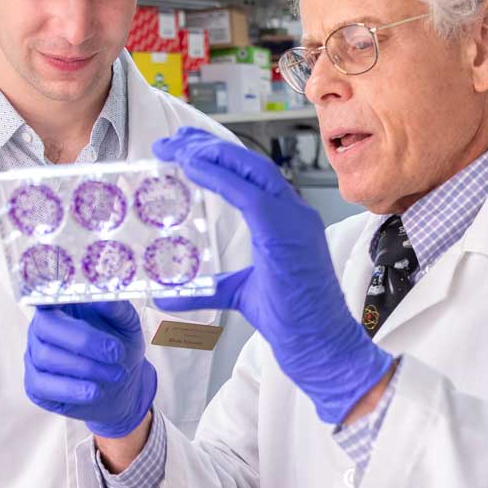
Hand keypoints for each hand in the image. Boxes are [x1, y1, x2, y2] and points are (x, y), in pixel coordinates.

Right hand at [24, 301, 157, 438]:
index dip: (52, 296)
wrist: (122, 387)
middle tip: (116, 353)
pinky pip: (43, 386)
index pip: (45, 294)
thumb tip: (104, 299)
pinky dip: (72, 389)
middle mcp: (41, 329)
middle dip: (83, 340)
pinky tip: (95, 391)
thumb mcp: (127, 326)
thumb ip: (117, 309)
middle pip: (46, 327)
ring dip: (86, 367)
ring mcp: (34, 357)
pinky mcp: (35, 386)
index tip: (72, 301)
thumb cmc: (120, 349)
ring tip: (117, 374)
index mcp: (59, 306)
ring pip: (47, 357)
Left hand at [152, 128, 391, 424]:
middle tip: (169, 142)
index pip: (248, 176)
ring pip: (251, 169)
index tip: (181, 150)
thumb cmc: (293, 320)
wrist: (321, 346)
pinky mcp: (288, 234)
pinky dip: (221, 176)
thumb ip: (207, 288)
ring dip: (211, 154)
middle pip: (248, 164)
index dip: (215, 157)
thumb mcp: (239, 294)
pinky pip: (251, 195)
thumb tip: (165, 295)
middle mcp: (293, 212)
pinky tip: (193, 167)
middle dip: (207, 147)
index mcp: (286, 220)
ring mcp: (295, 220)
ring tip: (176, 149)